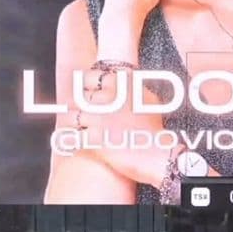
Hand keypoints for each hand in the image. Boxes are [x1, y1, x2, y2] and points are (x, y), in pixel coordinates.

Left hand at [62, 67, 170, 186]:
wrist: (159, 154)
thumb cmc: (154, 127)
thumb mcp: (147, 97)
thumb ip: (129, 86)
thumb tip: (118, 80)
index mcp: (121, 83)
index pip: (89, 76)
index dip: (85, 86)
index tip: (86, 93)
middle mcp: (108, 97)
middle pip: (80, 97)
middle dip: (79, 107)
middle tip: (83, 114)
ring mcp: (100, 117)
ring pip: (74, 116)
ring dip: (75, 123)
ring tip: (79, 129)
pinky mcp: (95, 138)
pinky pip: (75, 136)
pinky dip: (74, 140)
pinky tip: (78, 142)